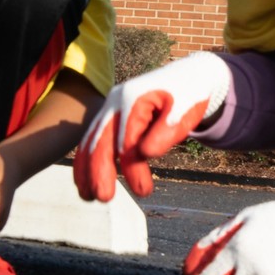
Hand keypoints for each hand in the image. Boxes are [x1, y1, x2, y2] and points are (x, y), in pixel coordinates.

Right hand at [75, 52, 232, 200]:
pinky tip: (86, 183)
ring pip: (90, 141)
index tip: (144, 191)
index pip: (128, 140)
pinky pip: (92, 141)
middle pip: (100, 140)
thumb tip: (146, 154)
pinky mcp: (109, 118)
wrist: (186, 77)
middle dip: (99, 171)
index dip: (133, 168)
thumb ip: (166, 132)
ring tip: (89, 197)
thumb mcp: (185, 111)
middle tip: (104, 198)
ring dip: (86, 169)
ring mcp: (109, 109)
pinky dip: (87, 161)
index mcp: (133, 98)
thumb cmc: (188, 96)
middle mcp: (115, 102)